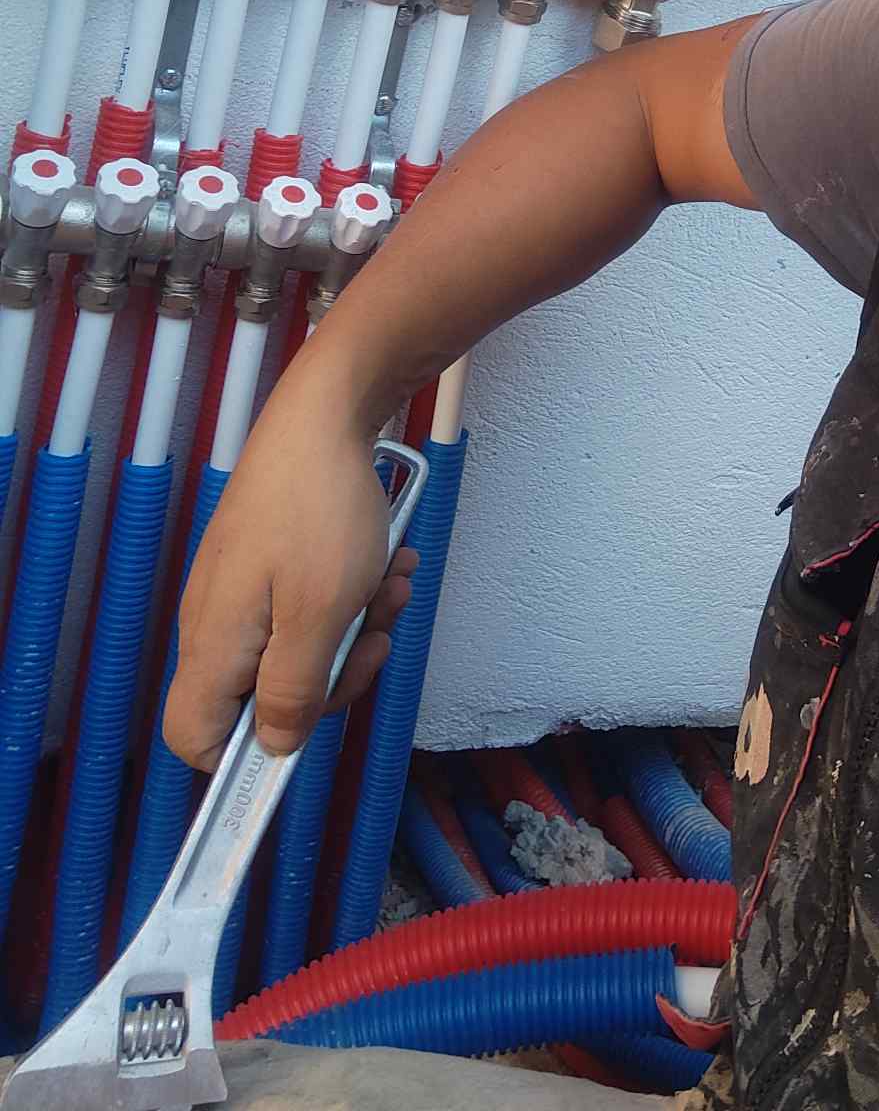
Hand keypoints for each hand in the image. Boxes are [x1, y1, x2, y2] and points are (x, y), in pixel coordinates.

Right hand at [163, 404, 418, 770]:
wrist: (323, 415)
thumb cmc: (319, 509)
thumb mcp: (320, 616)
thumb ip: (293, 692)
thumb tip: (274, 748)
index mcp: (213, 644)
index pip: (195, 738)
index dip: (246, 754)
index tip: (309, 730)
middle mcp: (216, 620)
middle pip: (265, 695)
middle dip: (335, 673)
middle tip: (376, 635)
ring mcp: (242, 588)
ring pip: (299, 644)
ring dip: (356, 624)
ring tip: (391, 582)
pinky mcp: (268, 558)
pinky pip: (309, 600)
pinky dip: (352, 589)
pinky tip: (387, 561)